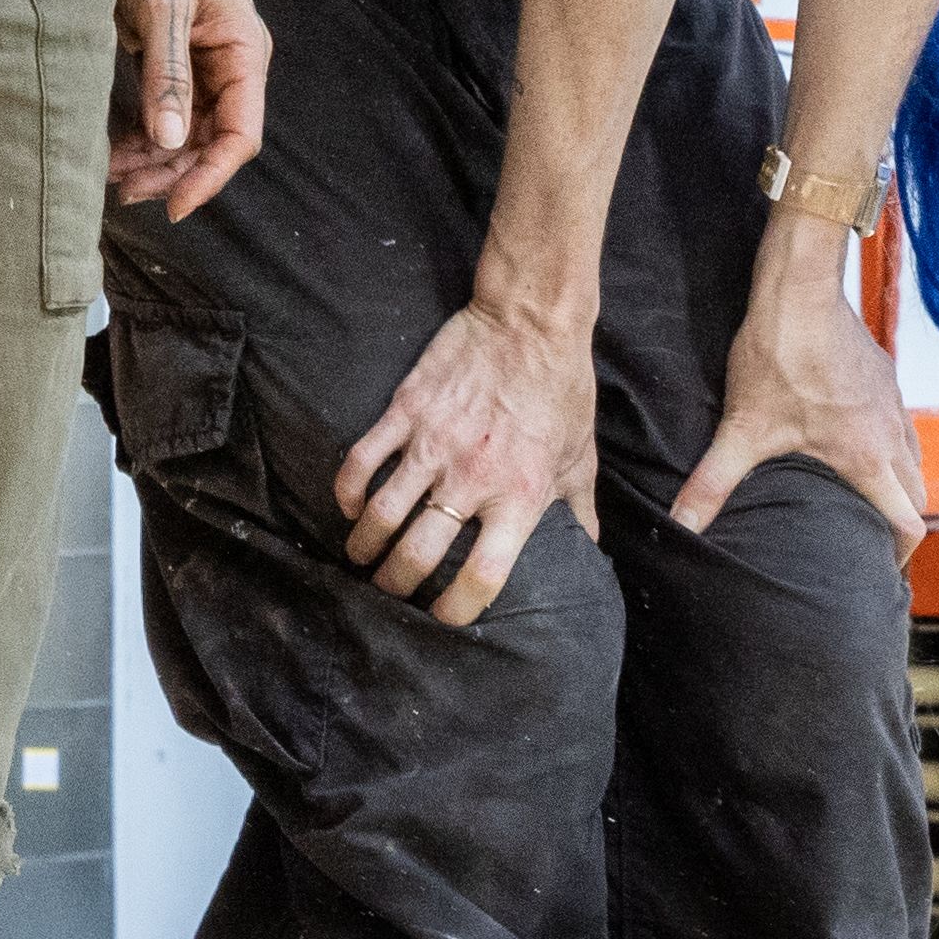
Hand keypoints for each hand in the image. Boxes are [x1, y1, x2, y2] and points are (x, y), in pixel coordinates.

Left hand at [109, 0, 271, 218]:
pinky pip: (166, 109)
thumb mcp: (159, 7)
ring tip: (112, 178)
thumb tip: (169, 142)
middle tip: (125, 194)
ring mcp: (202, 60)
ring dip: (155, 158)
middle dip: (173, 171)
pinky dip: (143, 133)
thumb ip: (166, 74)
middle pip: (212, 139)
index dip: (210, 175)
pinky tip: (114, 151)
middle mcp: (230, 60)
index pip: (240, 133)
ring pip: (187, 130)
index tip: (173, 206)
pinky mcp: (173, 56)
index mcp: (243, 48)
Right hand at [332, 291, 592, 629]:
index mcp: (522, 496)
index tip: (443, 617)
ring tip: (361, 557)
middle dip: (396, 585)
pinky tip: (349, 507)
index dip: (457, 609)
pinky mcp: (407, 410)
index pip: (483, 576)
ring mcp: (434, 443)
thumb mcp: (581, 459)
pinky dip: (347, 493)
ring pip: (380, 516)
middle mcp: (474, 477)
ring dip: (364, 547)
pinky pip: (361, 462)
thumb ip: (581, 514)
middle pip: (418, 556)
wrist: (531, 321)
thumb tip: (590, 557)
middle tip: (390, 590)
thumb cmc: (562, 392)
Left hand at [667, 228, 925, 556]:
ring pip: (913, 456)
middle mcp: (891, 433)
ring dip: (898, 481)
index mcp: (867, 456)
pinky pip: (900, 423)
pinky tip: (855, 440)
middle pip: (918, 493)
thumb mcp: (743, 427)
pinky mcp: (885, 376)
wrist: (801, 288)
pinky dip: (890, 444)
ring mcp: (893, 402)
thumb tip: (680, 526)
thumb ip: (712, 483)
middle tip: (871, 539)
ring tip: (867, 497)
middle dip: (900, 520)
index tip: (880, 567)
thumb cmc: (778, 356)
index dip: (899, 552)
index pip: (908, 521)